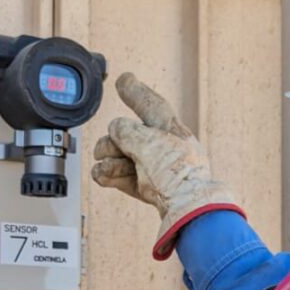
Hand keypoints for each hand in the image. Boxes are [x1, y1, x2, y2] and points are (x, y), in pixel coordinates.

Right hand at [92, 73, 243, 259]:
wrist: (186, 209)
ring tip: (109, 166)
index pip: (151, 105)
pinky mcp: (146, 190)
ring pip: (120, 157)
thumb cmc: (177, 173)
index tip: (125, 80)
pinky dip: (108, 174)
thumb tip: (117, 130)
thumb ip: (128, 130)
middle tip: (112, 148)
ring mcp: (154, 170)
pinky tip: (102, 174)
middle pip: (127, 135)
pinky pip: (121, 177)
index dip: (136, 92)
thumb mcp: (149, 141)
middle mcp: (162, 148)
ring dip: (109, 159)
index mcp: (170, 131)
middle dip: (112, 140)